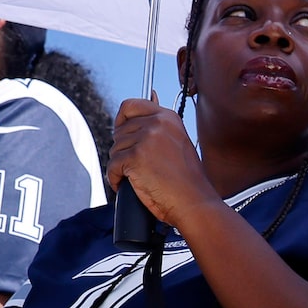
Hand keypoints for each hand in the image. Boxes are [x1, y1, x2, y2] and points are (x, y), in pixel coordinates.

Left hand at [108, 98, 216, 231]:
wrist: (195, 203)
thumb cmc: (188, 181)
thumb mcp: (178, 143)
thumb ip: (159, 127)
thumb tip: (144, 104)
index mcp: (168, 118)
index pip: (130, 105)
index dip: (121, 120)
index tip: (122, 132)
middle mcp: (157, 123)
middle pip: (120, 131)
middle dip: (123, 150)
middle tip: (138, 165)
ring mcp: (146, 139)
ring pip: (114, 149)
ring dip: (120, 166)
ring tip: (138, 177)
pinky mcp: (135, 157)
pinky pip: (112, 166)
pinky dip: (116, 179)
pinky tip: (130, 185)